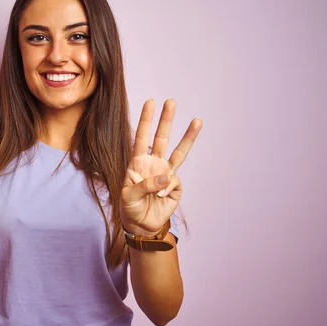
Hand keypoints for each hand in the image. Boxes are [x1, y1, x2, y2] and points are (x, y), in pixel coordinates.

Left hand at [121, 99, 201, 235]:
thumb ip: (145, 185)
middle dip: (166, 120)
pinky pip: (174, 183)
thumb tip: (166, 176)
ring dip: (188, 136)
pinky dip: (167, 190)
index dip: (146, 120)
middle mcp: (154, 163)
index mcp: (138, 162)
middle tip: (171, 101)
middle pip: (162, 138)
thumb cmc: (130, 207)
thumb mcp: (129, 195)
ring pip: (179, 152)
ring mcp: (166, 174)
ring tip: (197, 120)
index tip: (150, 102)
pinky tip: (160, 198)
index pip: (142, 137)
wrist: (141, 225)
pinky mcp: (175, 186)